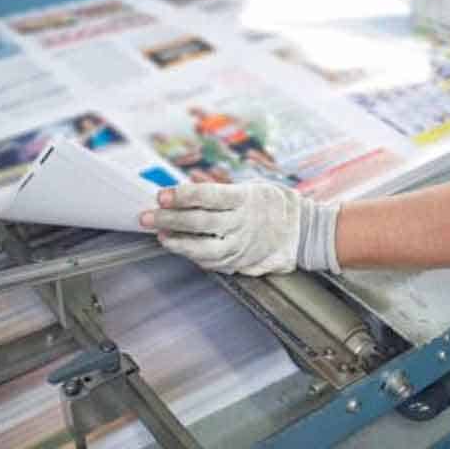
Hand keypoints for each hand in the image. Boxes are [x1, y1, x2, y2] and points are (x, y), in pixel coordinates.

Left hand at [139, 183, 341, 275]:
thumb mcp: (252, 188)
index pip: (208, 196)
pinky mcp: (240, 261)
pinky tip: (177, 247)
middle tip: (145, 215)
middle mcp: (242, 222)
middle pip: (200, 221)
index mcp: (245, 199)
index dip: (182, 195)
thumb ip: (221, 193)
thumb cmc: (273, 204)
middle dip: (169, 218)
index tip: (161, 194)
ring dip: (177, 242)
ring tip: (159, 234)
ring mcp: (242, 244)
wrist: (303, 231)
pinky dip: (191, 255)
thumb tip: (185, 194)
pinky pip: (212, 261)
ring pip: (203, 247)